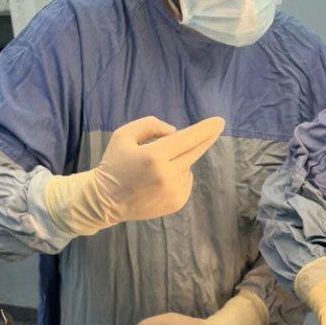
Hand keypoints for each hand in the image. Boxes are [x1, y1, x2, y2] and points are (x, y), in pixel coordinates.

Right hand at [44, 117, 225, 235]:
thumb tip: (176, 133)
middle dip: (206, 138)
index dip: (205, 129)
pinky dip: (179, 175)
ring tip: (157, 167)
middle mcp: (167, 175)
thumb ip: (151, 125)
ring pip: (188, 166)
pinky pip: (186, 181)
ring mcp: (173, 191)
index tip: (220, 121)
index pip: (187, 138)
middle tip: (216, 128)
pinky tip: (160, 179)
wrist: (105, 200)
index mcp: (154, 156)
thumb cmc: (114, 164)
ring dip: (180, 160)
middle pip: (195, 151)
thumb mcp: (124, 135)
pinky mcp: (176, 203)